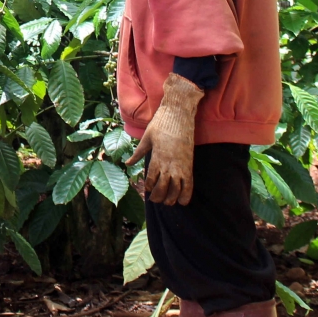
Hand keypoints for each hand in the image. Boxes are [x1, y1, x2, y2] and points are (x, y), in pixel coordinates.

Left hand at [125, 72, 203, 205]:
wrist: (179, 114)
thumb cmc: (161, 123)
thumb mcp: (146, 137)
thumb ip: (138, 153)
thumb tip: (127, 163)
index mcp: (157, 158)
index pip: (152, 180)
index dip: (149, 188)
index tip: (146, 192)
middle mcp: (169, 164)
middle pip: (164, 188)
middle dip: (159, 197)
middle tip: (155, 200)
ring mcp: (181, 165)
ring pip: (176, 189)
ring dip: (171, 198)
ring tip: (167, 203)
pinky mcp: (189, 164)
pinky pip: (189, 183)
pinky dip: (186, 194)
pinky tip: (183, 201)